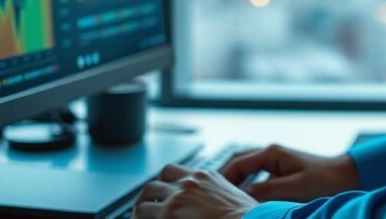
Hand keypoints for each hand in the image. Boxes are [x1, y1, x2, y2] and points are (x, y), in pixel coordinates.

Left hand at [133, 163, 257, 218]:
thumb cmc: (247, 217)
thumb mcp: (233, 198)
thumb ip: (216, 196)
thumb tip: (210, 207)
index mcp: (206, 176)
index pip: (177, 172)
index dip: (166, 183)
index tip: (164, 193)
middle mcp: (189, 182)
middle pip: (158, 179)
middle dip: (149, 194)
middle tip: (145, 206)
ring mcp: (177, 196)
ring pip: (146, 196)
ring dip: (141, 207)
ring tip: (139, 217)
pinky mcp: (168, 213)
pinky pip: (143, 214)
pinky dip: (138, 218)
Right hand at [221, 144, 360, 202]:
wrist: (347, 176)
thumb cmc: (326, 179)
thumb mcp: (295, 187)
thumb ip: (267, 189)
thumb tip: (242, 195)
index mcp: (272, 153)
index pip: (237, 163)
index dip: (222, 178)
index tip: (212, 193)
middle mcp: (272, 154)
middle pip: (238, 163)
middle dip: (224, 178)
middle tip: (212, 194)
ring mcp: (277, 162)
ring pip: (246, 169)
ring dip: (235, 181)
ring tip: (224, 197)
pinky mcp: (282, 172)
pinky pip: (256, 177)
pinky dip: (247, 185)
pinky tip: (244, 198)